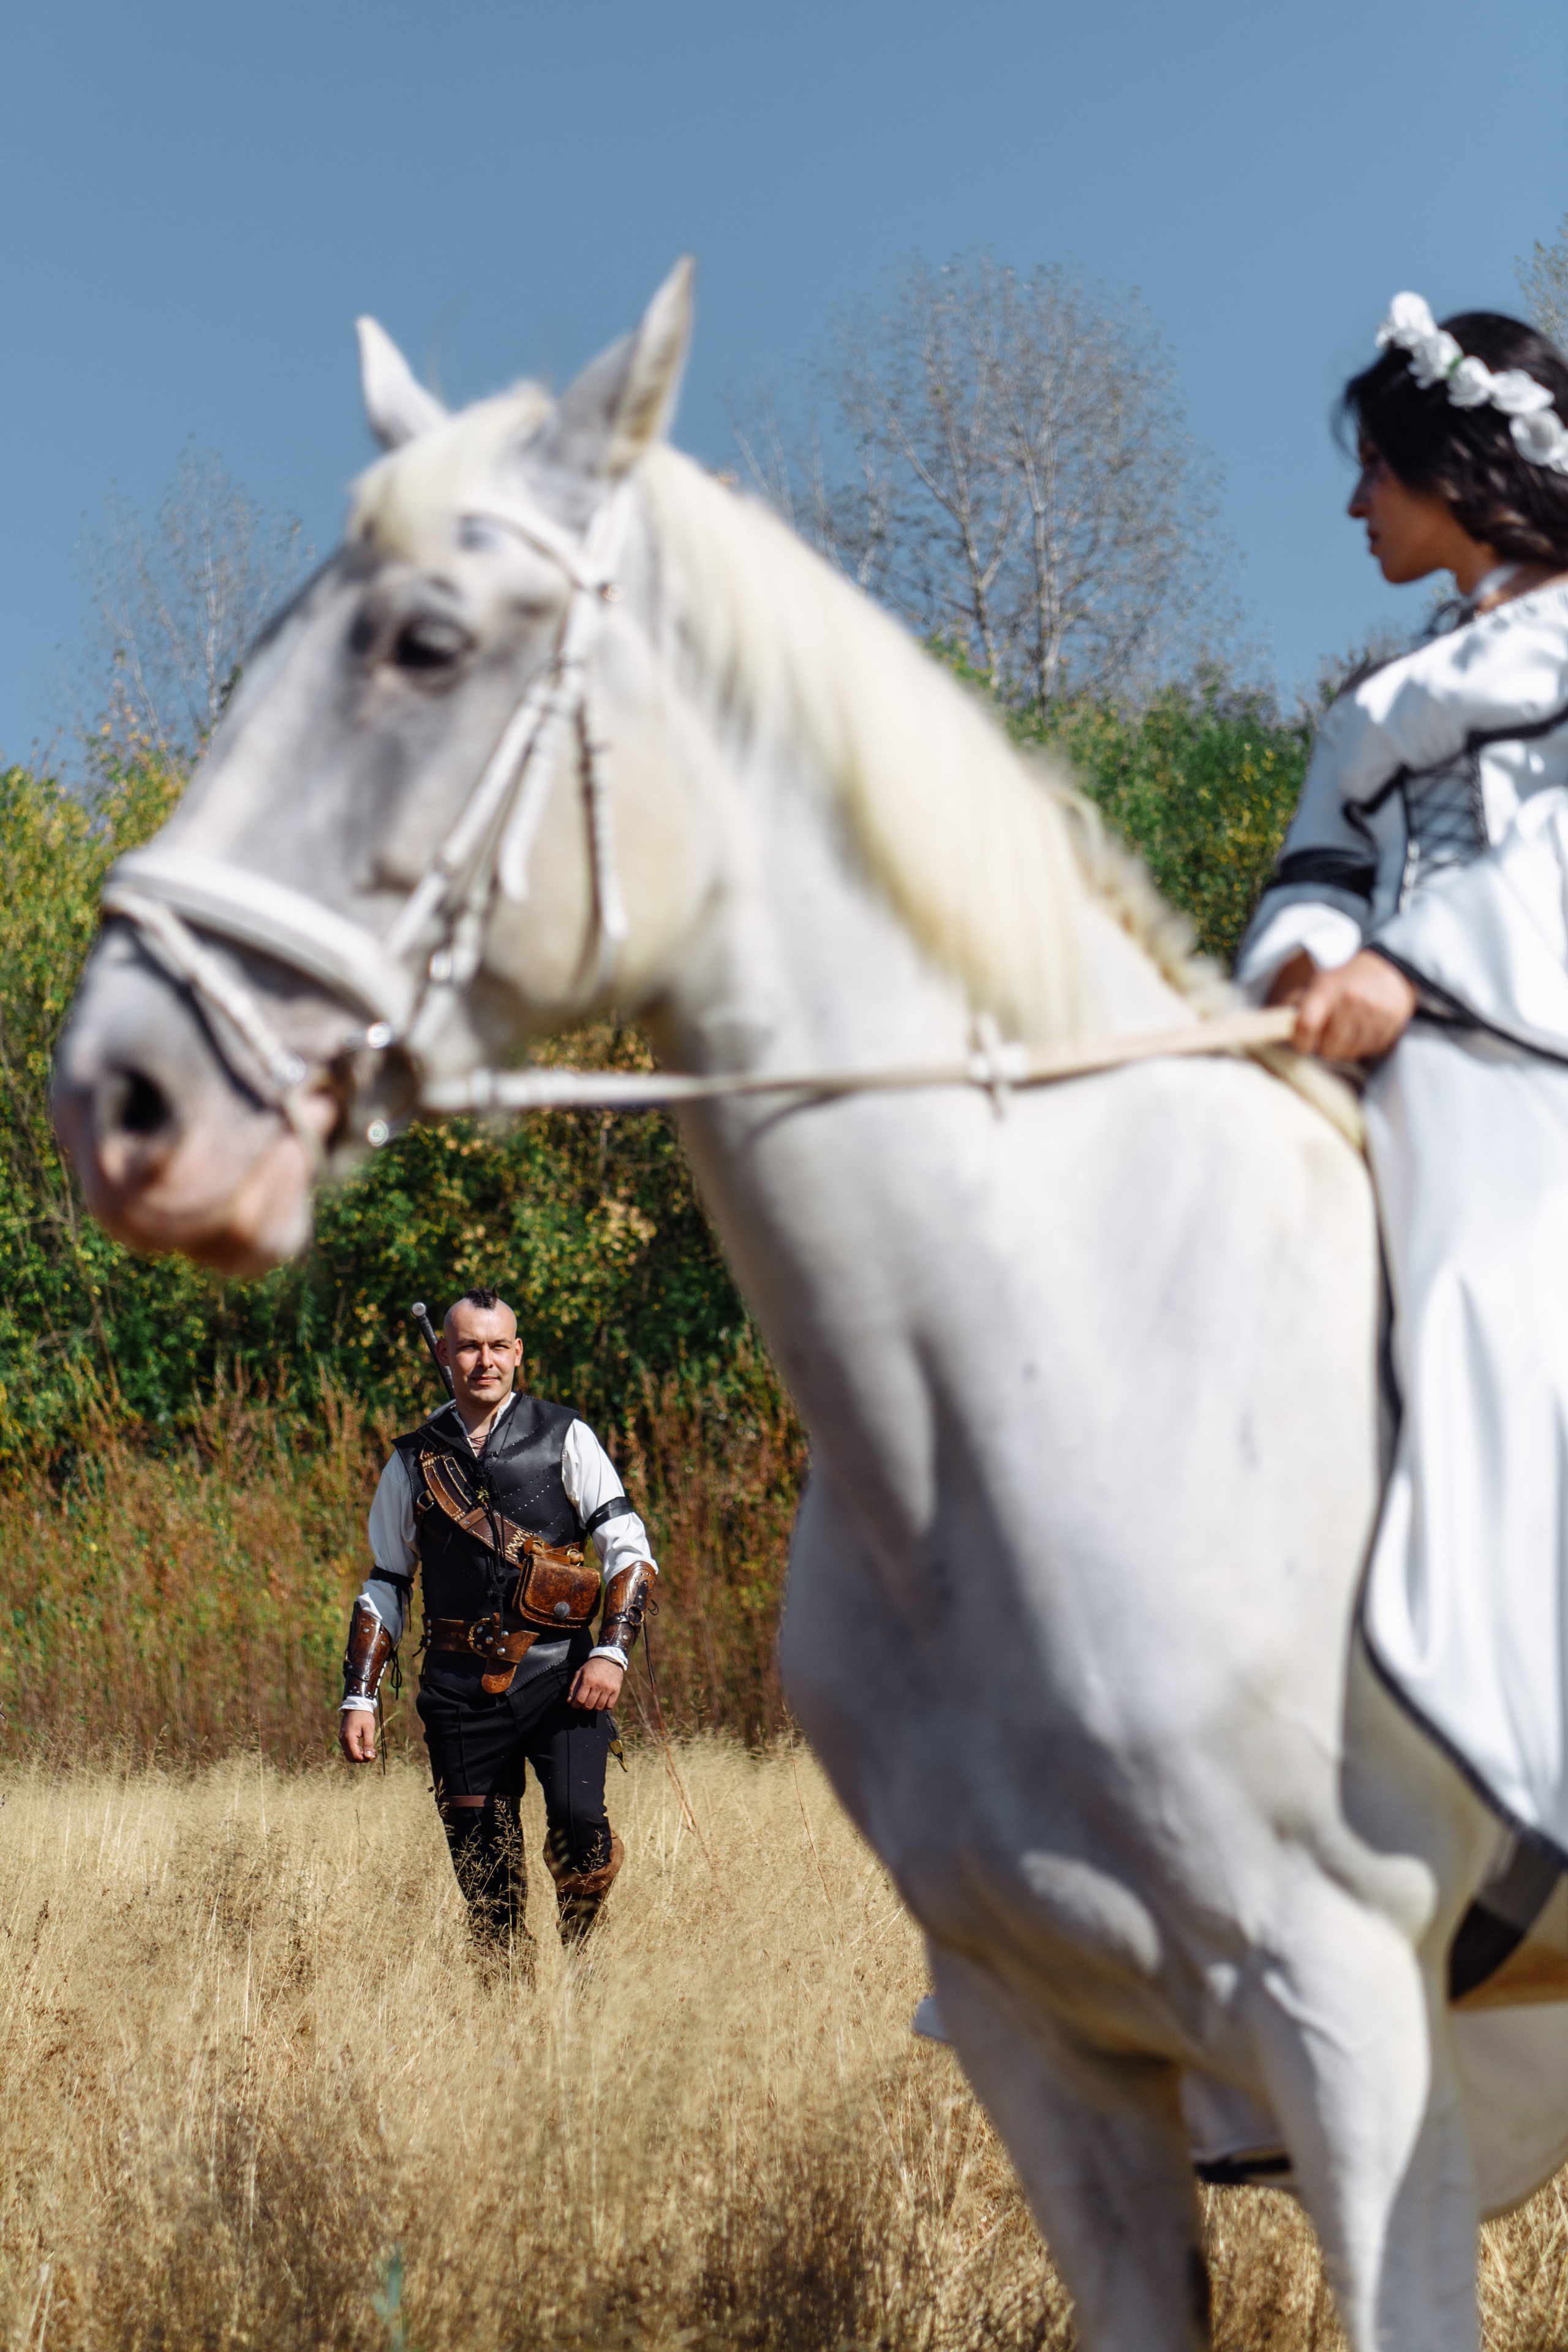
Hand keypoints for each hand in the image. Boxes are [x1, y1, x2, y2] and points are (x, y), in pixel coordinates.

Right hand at [339, 1707, 376, 1763]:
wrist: (356, 1705)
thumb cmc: (364, 1716)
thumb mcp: (369, 1729)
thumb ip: (368, 1743)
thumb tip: (369, 1756)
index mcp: (349, 1738)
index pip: (355, 1756)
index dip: (365, 1759)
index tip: (374, 1754)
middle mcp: (343, 1740)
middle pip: (351, 1757)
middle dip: (362, 1758)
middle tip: (373, 1754)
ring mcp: (341, 1739)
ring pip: (349, 1755)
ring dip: (359, 1756)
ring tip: (370, 1750)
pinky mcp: (343, 1737)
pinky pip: (348, 1749)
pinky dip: (355, 1751)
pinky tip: (364, 1747)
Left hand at [568, 1658, 624, 1711]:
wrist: (609, 1658)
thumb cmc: (592, 1667)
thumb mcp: (580, 1672)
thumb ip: (574, 1687)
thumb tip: (569, 1701)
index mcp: (588, 1680)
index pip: (579, 1699)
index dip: (575, 1705)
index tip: (575, 1704)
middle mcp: (598, 1685)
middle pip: (588, 1705)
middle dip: (583, 1707)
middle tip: (583, 1702)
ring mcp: (608, 1688)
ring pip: (599, 1707)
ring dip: (593, 1707)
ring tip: (592, 1701)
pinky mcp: (616, 1690)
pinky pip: (609, 1706)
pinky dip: (604, 1707)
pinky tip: (601, 1701)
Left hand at [1267, 948, 1416, 1061]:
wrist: (1390, 968)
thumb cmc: (1347, 979)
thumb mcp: (1320, 983)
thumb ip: (1303, 1007)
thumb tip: (1282, 1032)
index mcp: (1327, 988)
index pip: (1306, 1025)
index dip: (1300, 1042)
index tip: (1302, 1045)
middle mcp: (1350, 1000)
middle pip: (1329, 1048)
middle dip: (1323, 1050)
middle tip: (1325, 1041)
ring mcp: (1373, 1012)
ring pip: (1349, 1054)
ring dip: (1344, 1050)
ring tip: (1345, 1035)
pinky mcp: (1391, 1022)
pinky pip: (1370, 1050)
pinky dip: (1363, 1047)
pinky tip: (1362, 1032)